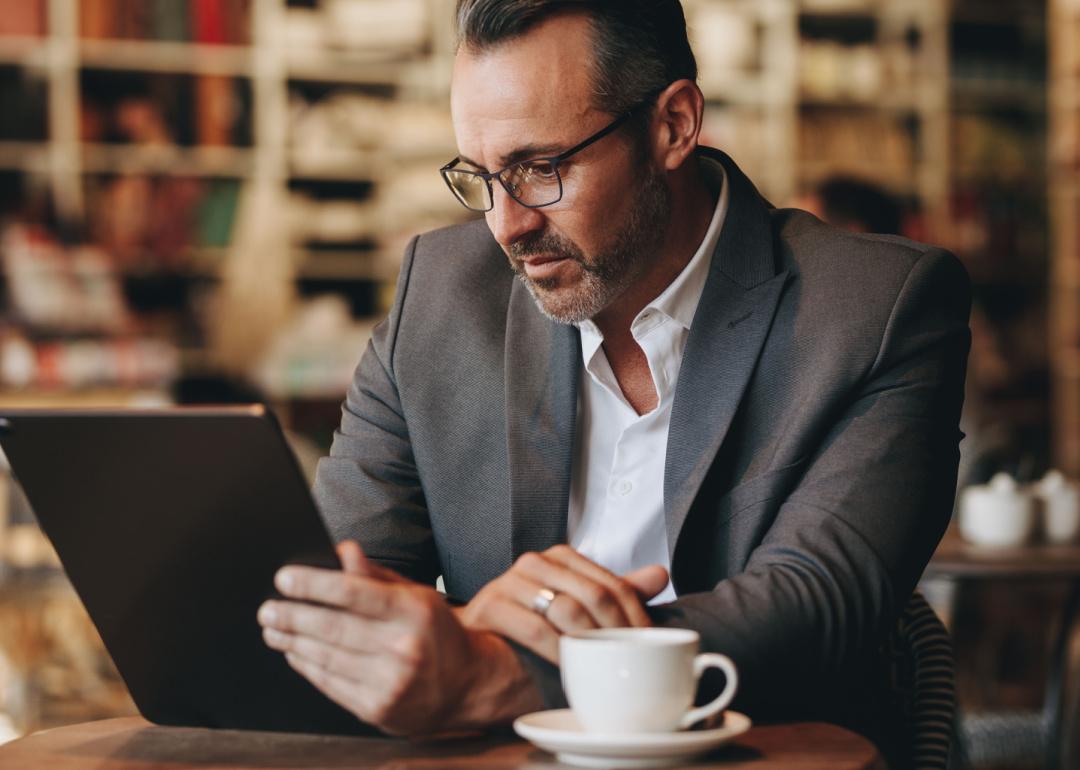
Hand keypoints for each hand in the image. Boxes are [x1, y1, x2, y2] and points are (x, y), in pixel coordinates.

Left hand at [258, 541, 542, 734]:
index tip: (284, 578)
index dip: (314, 584)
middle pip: (333, 627)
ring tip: (273, 628)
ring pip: (327, 657)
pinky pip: (331, 684)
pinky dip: (307, 666)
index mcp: (414, 611)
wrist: (466, 685)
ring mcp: (390, 682)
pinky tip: (295, 652)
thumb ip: (376, 576)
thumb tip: (343, 551)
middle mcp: (403, 647)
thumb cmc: (436, 632)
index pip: (354, 593)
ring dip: (292, 641)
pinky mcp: (378, 708)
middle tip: (267, 607)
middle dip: (292, 615)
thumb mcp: (416, 595)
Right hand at [456, 544, 668, 662]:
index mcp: (561, 558)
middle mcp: (535, 563)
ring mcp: (510, 581)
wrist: (475, 640)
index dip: (635, 616)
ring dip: (589, 643)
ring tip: (602, 667)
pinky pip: (534, 629)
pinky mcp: (490, 605)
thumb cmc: (531, 622)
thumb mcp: (577, 605)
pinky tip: (568, 670)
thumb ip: (616, 591)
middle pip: (592, 595)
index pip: (612, 583)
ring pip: (566, 609)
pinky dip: (557, 652)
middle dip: (616, 632)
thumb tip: (660, 574)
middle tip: (627, 662)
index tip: (647, 645)